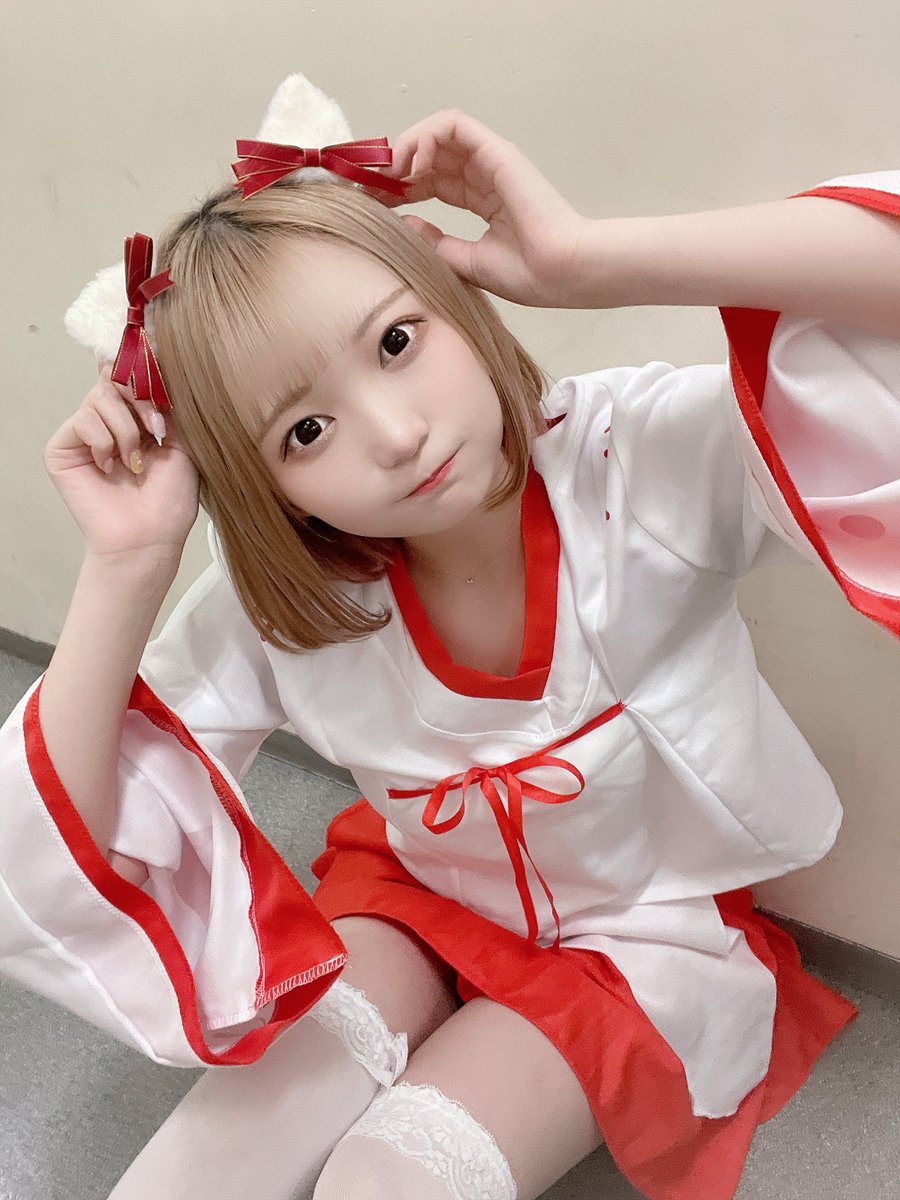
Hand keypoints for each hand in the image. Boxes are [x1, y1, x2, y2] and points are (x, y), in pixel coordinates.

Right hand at [43, 363, 198, 561]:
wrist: (149, 537)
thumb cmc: (170, 500)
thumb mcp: (183, 442)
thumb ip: (168, 404)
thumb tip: (159, 362)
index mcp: (137, 417)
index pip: (131, 373)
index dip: (143, 367)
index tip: (160, 373)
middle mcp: (109, 420)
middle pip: (115, 375)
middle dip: (141, 398)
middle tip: (158, 430)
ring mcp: (85, 432)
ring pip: (101, 396)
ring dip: (126, 429)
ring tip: (136, 462)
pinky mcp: (63, 447)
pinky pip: (83, 420)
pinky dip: (105, 442)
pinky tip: (112, 468)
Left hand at [388, 110, 589, 306]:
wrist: (561, 272)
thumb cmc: (526, 274)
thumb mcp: (465, 261)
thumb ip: (435, 242)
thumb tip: (404, 224)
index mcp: (482, 201)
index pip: (431, 181)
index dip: (398, 187)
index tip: (372, 202)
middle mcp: (485, 176)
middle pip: (430, 156)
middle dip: (393, 166)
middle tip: (366, 185)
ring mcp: (491, 161)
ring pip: (437, 133)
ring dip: (405, 147)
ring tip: (388, 174)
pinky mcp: (496, 151)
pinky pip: (453, 125)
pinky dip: (426, 136)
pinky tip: (412, 165)